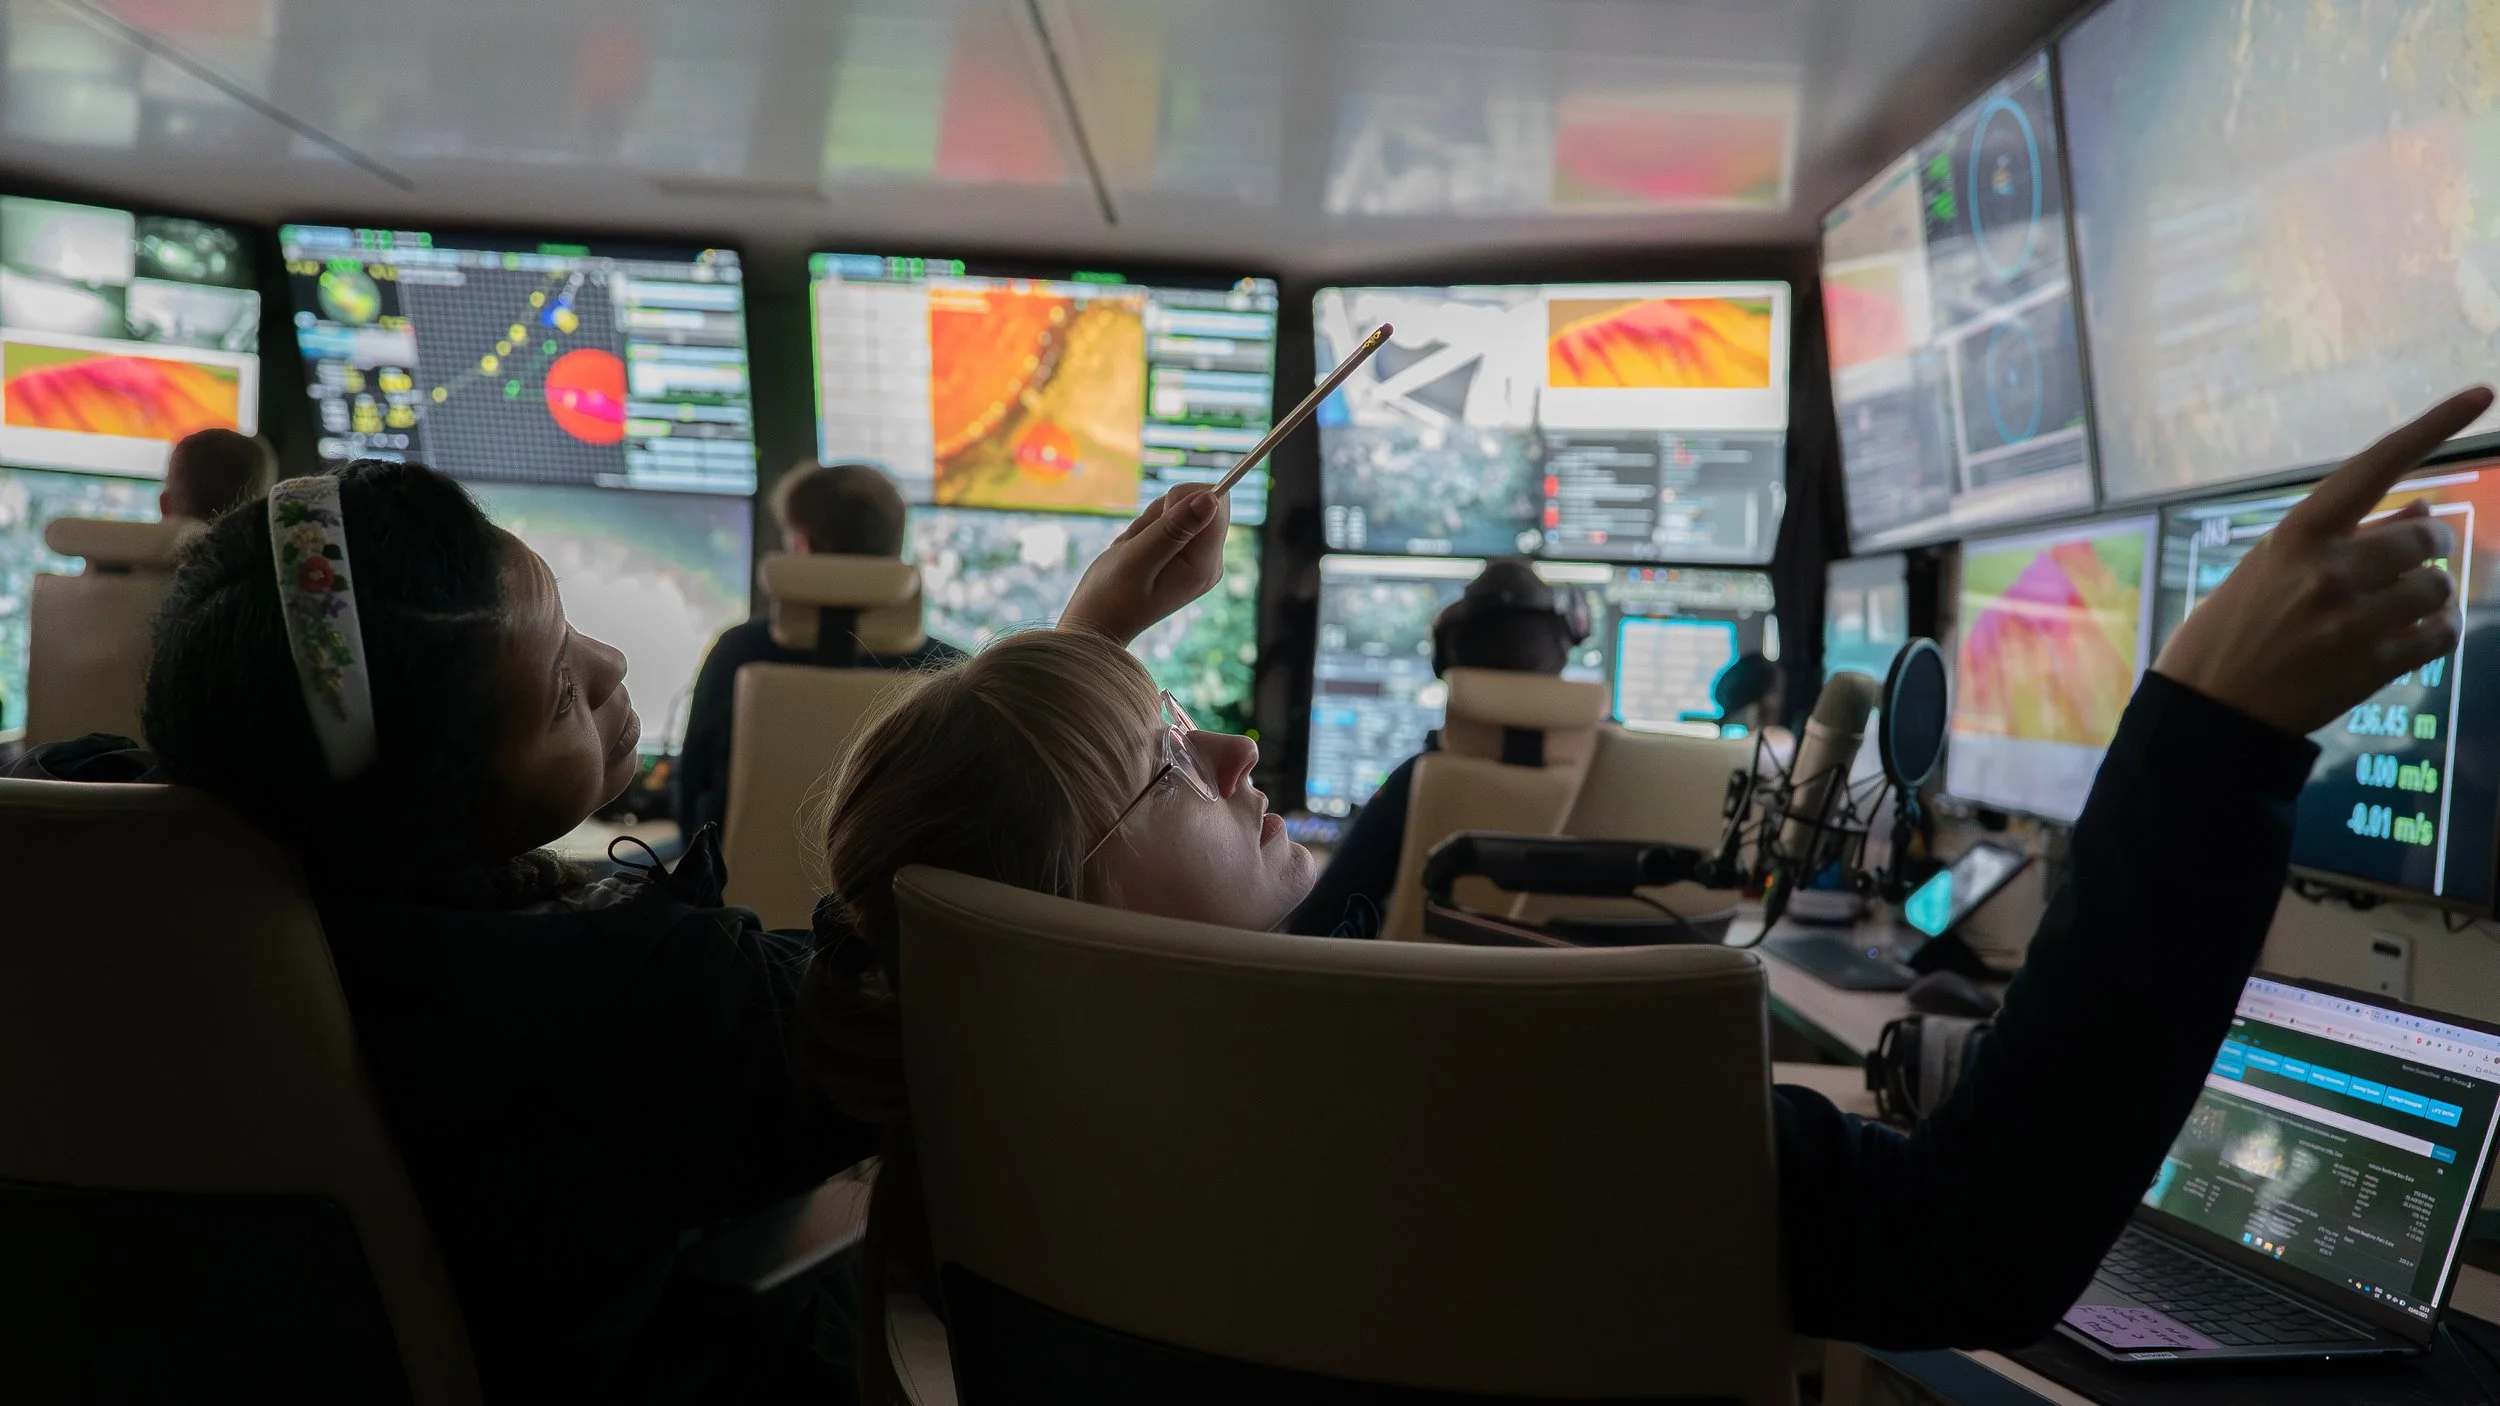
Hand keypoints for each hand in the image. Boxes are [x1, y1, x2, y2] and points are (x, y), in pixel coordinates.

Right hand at [1059, 485, 1227, 644]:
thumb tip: (1212, 497)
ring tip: (1135, 551)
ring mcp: (1197, 559)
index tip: (1159, 519)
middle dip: (1164, 512)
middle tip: (1142, 541)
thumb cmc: (1111, 596)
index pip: (1217, 504)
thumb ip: (1175, 528)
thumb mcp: (1138, 559)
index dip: (1185, 497)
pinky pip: (1169, 521)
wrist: (1097, 622)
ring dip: (1151, 521)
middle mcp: (1209, 561)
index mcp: (1204, 565)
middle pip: (1200, 502)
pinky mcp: (1183, 555)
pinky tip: (1136, 552)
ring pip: (1180, 508)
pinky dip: (1147, 528)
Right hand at [2154, 386, 2487, 737]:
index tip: (2480, 393)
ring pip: (2439, 587)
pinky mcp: (2372, 667)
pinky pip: (2441, 635)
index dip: (2432, 426)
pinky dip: (2436, 632)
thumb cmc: (2233, 628)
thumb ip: (2346, 538)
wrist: (2209, 708)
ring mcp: (2353, 620)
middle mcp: (2329, 571)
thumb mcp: (2272, 567)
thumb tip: (2424, 510)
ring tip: (2399, 608)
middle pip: (2428, 538)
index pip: (2376, 466)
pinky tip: (2412, 637)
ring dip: (2431, 593)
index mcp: (2297, 535)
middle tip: (2409, 563)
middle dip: (2429, 548)